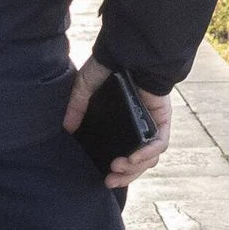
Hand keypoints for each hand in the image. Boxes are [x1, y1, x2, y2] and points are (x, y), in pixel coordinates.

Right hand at [63, 58, 173, 189]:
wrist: (127, 48)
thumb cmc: (107, 64)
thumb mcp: (84, 87)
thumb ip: (76, 107)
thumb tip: (67, 129)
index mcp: (121, 124)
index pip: (124, 155)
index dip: (117, 172)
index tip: (105, 179)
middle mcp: (138, 126)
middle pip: (137, 162)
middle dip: (125, 176)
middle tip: (110, 180)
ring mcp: (151, 123)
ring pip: (150, 157)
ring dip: (135, 168)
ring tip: (118, 169)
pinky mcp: (162, 117)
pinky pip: (160, 141)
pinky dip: (148, 153)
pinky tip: (135, 158)